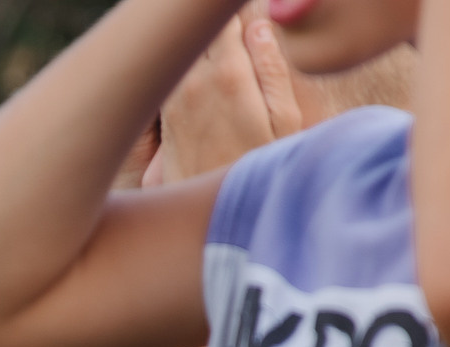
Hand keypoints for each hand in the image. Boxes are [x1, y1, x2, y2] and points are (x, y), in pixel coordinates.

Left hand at [157, 6, 301, 181]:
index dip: (236, 11)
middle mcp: (194, 80)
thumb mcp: (284, 123)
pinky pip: (171, 68)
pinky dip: (182, 58)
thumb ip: (272, 69)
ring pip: (183, 45)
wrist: (214, 223)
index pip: (226, 15)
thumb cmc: (261, 172)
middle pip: (199, 26)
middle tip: (231, 24)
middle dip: (214, 21)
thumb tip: (258, 25)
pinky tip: (203, 61)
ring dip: (197, 39)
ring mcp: (174, 95)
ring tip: (220, 37)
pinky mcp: (165, 111)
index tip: (247, 12)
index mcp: (230, 74)